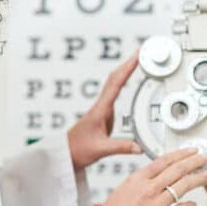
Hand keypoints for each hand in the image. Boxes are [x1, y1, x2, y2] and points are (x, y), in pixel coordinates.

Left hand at [68, 53, 141, 172]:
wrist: (65, 154)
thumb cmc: (77, 150)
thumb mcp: (101, 150)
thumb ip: (121, 147)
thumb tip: (139, 147)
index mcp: (100, 110)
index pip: (115, 84)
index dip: (127, 69)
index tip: (137, 57)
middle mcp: (101, 106)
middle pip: (115, 78)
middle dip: (128, 63)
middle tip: (141, 52)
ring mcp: (102, 109)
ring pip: (113, 83)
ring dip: (125, 70)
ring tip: (137, 60)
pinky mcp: (104, 114)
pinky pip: (114, 92)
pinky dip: (122, 81)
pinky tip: (127, 78)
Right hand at [81, 148, 206, 205]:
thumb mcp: (122, 191)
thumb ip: (141, 184)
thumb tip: (157, 180)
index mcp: (136, 180)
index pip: (164, 161)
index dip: (181, 154)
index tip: (190, 151)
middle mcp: (147, 190)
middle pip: (177, 170)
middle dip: (194, 161)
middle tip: (204, 158)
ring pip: (183, 187)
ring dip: (197, 179)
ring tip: (205, 176)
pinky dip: (190, 205)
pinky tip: (192, 204)